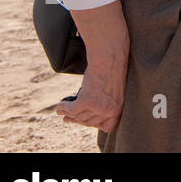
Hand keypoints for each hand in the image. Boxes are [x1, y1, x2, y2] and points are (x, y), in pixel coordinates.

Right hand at [55, 0, 129, 131]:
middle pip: (89, 122)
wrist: (110, 55)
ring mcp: (99, 107)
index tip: (85, 120)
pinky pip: (71, 109)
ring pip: (79, 116)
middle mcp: (111, 110)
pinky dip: (63, 108)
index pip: (108, 127)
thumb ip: (105, 102)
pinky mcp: (87, 101)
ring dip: (69, 114)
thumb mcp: (113, 90)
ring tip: (63, 110)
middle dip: (77, 119)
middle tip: (68, 117)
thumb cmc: (112, 69)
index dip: (96, 124)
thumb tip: (85, 114)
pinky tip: (60, 105)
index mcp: (120, 107)